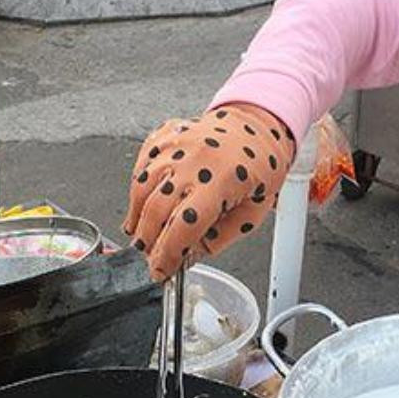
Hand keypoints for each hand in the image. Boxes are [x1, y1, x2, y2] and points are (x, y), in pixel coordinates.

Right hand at [124, 104, 294, 281]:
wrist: (257, 125)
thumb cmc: (260, 167)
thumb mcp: (253, 212)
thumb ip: (220, 237)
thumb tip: (188, 256)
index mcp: (222, 180)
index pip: (184, 226)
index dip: (168, 254)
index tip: (161, 272)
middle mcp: (194, 160)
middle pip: (156, 210)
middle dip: (149, 242)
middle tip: (152, 257)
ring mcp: (175, 145)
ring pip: (141, 189)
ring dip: (138, 219)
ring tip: (143, 236)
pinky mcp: (164, 137)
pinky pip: (140, 168)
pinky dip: (138, 191)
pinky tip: (145, 205)